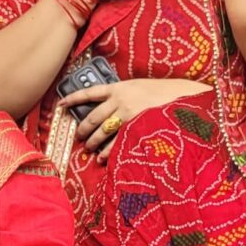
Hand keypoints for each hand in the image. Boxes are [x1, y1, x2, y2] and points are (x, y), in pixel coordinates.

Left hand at [66, 77, 208, 157]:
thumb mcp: (140, 87)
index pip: (90, 92)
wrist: (184, 96)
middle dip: (83, 129)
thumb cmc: (164, 93)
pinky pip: (116, 142)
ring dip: (93, 141)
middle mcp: (120, 99)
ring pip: (102, 130)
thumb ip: (123, 95)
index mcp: (120, 87)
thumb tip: (108, 108)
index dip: (73, 98)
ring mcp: (128, 114)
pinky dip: (108, 151)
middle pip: (93, 116)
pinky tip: (103, 158)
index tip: (61, 104)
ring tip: (89, 149)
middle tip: (79, 137)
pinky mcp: (136, 127)